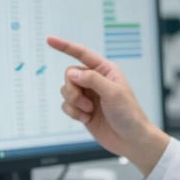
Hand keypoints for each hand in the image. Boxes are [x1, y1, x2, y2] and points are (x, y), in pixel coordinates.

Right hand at [47, 36, 168, 175]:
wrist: (130, 140)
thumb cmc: (129, 114)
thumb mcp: (113, 93)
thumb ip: (92, 79)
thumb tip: (72, 72)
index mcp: (105, 70)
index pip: (82, 53)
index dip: (65, 46)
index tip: (49, 40)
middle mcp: (95, 80)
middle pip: (70, 75)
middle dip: (73, 89)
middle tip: (85, 102)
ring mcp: (88, 95)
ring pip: (66, 90)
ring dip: (74, 103)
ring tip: (89, 111)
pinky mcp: (82, 109)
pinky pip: (66, 105)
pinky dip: (73, 113)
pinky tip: (86, 118)